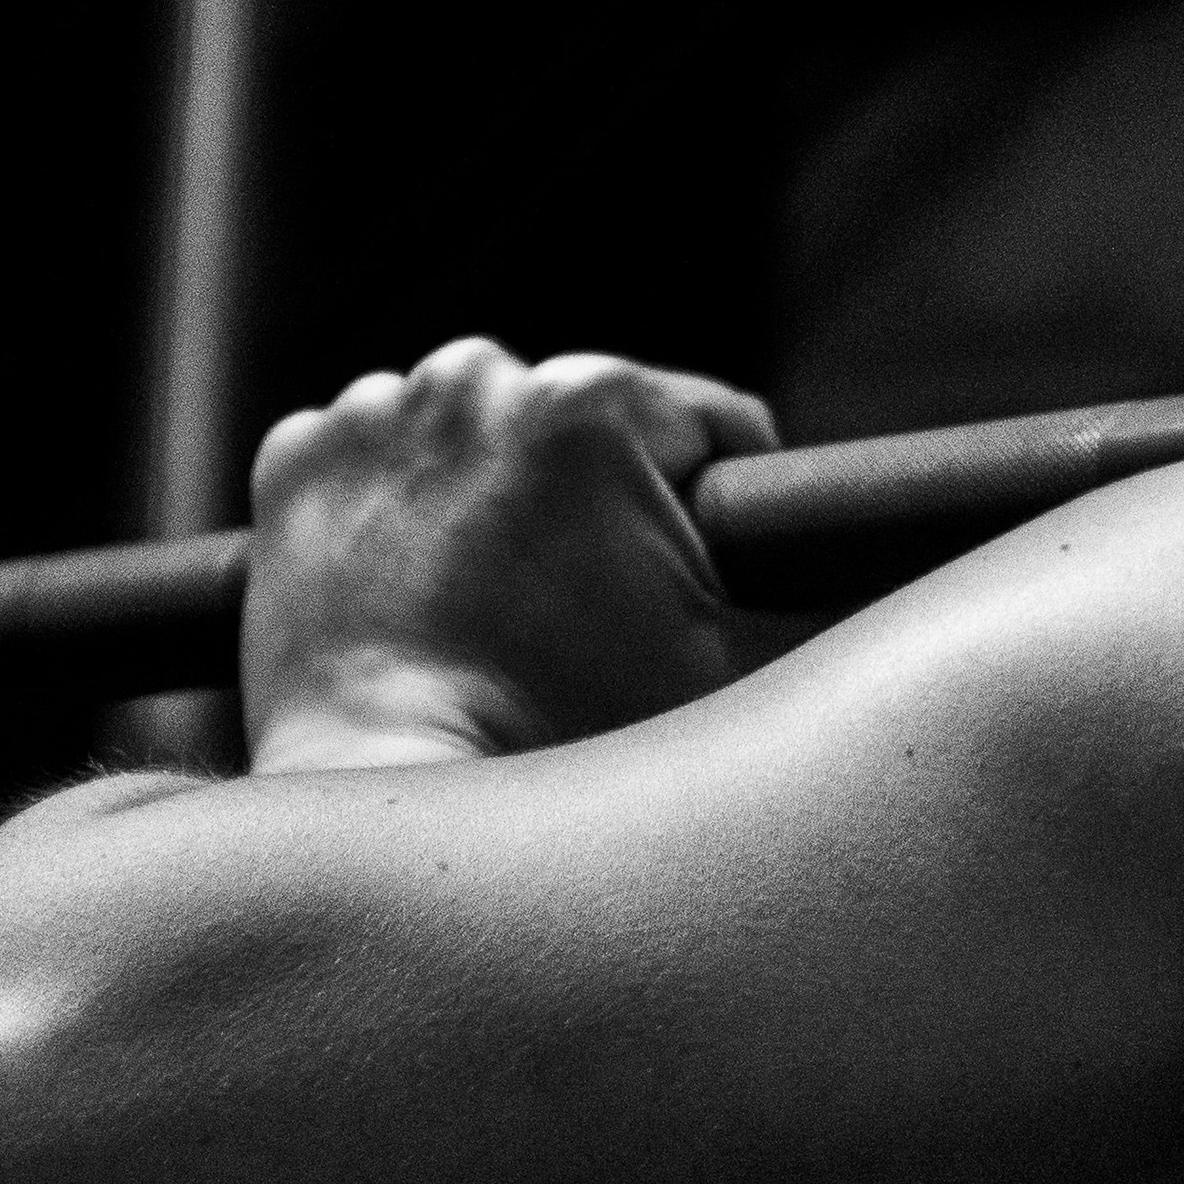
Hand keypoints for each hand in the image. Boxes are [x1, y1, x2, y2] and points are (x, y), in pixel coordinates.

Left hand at [241, 338, 781, 770]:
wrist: (400, 807)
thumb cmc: (580, 739)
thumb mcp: (738, 664)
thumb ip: (828, 589)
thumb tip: (891, 562)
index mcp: (593, 400)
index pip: (707, 423)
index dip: (723, 507)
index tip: (700, 575)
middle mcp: (473, 377)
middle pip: (582, 423)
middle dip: (595, 499)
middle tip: (589, 612)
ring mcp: (369, 414)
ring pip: (473, 433)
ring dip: (491, 492)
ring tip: (500, 604)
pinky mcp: (292, 462)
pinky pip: (373, 457)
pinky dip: (395, 506)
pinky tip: (419, 591)